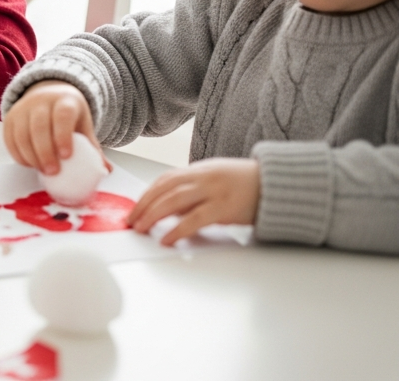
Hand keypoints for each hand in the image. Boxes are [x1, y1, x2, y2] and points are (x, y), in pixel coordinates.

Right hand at [3, 80, 103, 174]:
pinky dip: (17, 154)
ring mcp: (23, 108)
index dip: (63, 136)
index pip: (62, 116)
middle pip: (39, 125)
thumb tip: (106, 170)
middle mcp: (41, 101)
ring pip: (21, 133)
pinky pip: (10, 138)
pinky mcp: (10, 117)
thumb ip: (92, 147)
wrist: (49, 94)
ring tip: (41, 171)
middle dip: (45, 151)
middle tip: (52, 171)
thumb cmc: (69, 115)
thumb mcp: (83, 125)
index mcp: (65, 101)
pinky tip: (28, 164)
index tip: (66, 156)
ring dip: (30, 155)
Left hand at [127, 158, 259, 245]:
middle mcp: (203, 177)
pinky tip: (167, 239)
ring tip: (141, 228)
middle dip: (144, 206)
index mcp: (199, 170)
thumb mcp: (216, 180)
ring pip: (174, 201)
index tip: (134, 207)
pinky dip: (177, 230)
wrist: (278, 184)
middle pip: (164, 190)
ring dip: (153, 215)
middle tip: (131, 221)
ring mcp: (213, 191)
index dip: (147, 194)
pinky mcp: (224, 208)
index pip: (165, 180)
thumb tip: (169, 209)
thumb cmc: (246, 184)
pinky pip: (194, 220)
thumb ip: (192, 191)